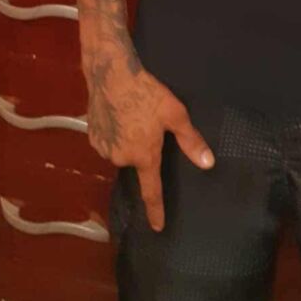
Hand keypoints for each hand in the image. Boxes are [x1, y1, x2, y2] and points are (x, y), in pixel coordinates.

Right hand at [84, 45, 214, 230]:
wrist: (112, 73)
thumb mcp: (175, 114)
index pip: (152, 191)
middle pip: (137, 161)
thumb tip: (208, 163)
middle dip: (143, 149)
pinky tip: (118, 114)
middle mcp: (122, 158)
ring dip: (127, 140)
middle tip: (146, 124)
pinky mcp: (92, 136)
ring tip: (132, 116)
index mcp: (144, 156)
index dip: (156, 210)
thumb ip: (191, 141)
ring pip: (121, 151)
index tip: (158, 227)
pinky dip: (114, 132)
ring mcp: (104, 148)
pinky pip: (107, 141)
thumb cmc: (147, 93)